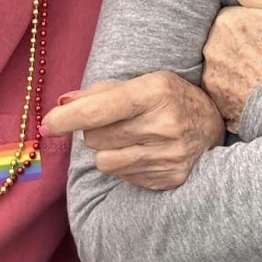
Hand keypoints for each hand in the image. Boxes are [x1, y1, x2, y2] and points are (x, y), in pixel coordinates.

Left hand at [41, 70, 223, 190]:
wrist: (213, 127)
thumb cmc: (171, 99)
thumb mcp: (144, 82)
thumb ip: (101, 92)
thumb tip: (63, 103)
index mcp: (155, 93)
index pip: (99, 110)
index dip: (67, 119)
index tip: (48, 124)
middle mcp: (163, 126)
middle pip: (95, 138)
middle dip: (94, 131)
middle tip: (113, 123)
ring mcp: (167, 156)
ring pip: (104, 161)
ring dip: (107, 150)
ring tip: (129, 138)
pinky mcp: (167, 179)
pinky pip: (122, 176)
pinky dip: (124, 164)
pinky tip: (143, 152)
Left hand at [202, 0, 261, 131]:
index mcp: (225, 22)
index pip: (228, 19)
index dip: (249, 27)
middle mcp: (212, 50)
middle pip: (220, 43)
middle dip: (237, 48)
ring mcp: (212, 81)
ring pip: (220, 70)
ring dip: (234, 72)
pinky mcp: (218, 107)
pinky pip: (222, 96)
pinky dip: (235, 95)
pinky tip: (256, 96)